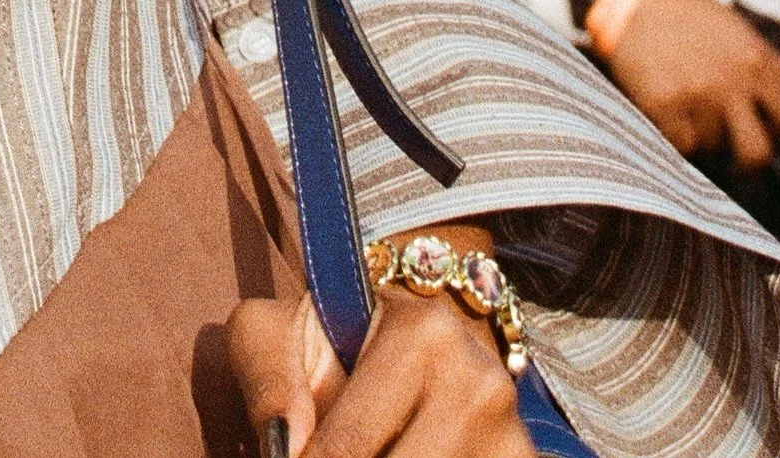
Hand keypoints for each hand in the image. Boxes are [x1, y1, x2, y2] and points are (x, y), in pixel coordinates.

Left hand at [229, 241, 527, 455]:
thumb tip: (287, 449)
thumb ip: (267, 379)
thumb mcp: (278, 333)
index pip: (349, 447)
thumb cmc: (332, 341)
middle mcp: (480, 384)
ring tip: (369, 450)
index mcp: (424, 334)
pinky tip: (397, 455)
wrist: (418, 341)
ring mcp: (512, 437)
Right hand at [601, 0, 779, 170]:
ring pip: (713, 147)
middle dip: (747, 155)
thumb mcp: (735, 27)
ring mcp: (695, 95)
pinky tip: (668, 108)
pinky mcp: (662, 105)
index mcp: (753, 59)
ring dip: (702, 133)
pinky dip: (675, 133)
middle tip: (732, 143)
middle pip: (758, 152)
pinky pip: (681, 145)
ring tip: (687, 103)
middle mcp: (729, 81)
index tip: (764, 123)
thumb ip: (771, 64)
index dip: (779, 125)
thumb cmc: (682, 9)